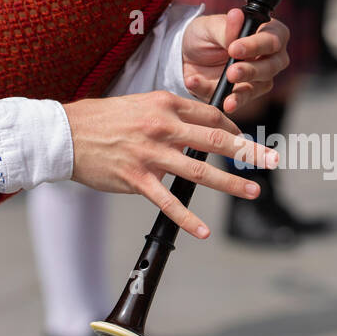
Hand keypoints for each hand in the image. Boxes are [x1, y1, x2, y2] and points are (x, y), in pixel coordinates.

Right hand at [64, 91, 279, 238]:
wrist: (65, 134)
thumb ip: (170, 113)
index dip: (234, 128)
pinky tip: (203, 231)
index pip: (211, 116)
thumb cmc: (102, 119)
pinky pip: (168, 201)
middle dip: (248, 150)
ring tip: (253, 190)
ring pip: (199, 170)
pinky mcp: (137, 179)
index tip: (246, 140)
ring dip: (230, 182)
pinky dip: (188, 218)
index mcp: (165, 104)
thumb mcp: (141, 104)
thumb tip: (196, 126)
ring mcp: (151, 154)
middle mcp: (163, 126)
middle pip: (216, 139)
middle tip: (272, 159)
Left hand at [181, 9, 290, 113]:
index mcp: (268, 33)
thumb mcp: (209, 27)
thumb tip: (236, 15)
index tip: (234, 48)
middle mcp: (270, 57)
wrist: (185, 57)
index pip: (272, 40)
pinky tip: (220, 103)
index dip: (255, 45)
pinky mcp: (244, 95)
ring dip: (242, 91)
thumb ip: (225, 27)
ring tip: (225, 94)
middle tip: (232, 72)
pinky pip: (240, 101)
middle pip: (271, 66)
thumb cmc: (205, 35)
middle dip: (251, 70)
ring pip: (260, 87)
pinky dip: (228, 101)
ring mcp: (259, 78)